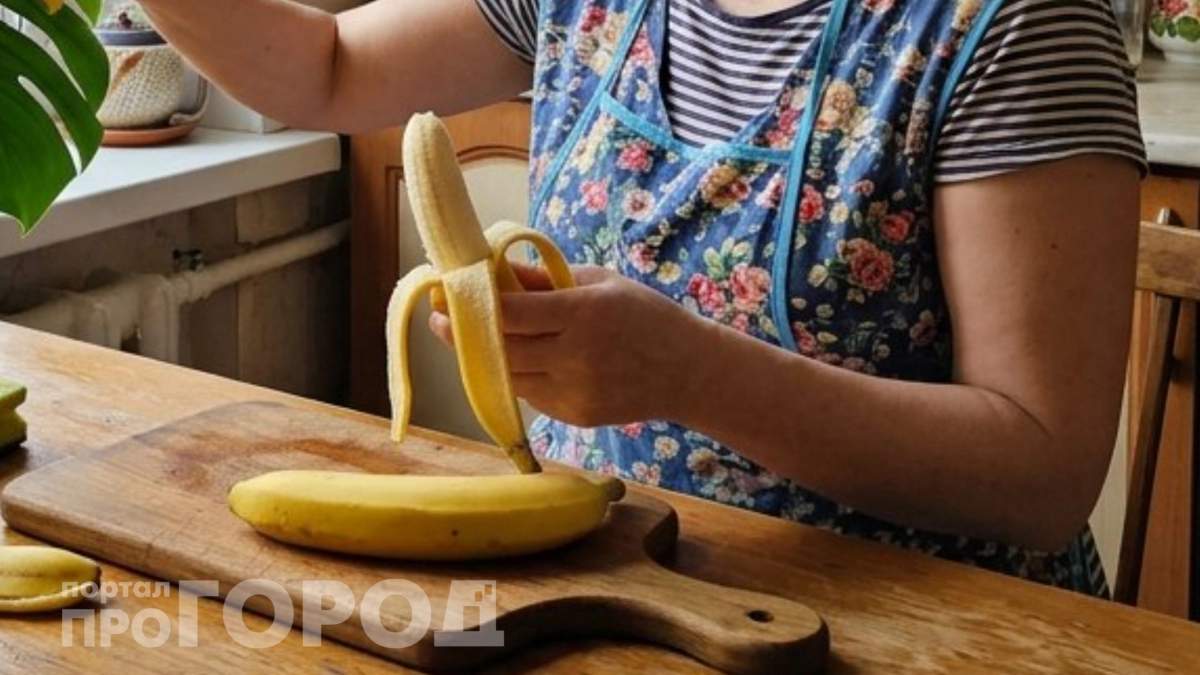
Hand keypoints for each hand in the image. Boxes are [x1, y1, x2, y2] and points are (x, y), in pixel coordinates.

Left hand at [429, 264, 712, 426]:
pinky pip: (531, 393)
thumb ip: (543, 280)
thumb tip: (492, 272)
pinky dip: (520, 375)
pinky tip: (526, 358)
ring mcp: (575, 392)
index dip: (471, 306)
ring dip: (488, 357)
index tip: (443, 296)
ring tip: (475, 336)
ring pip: (509, 376)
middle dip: (463, 336)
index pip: (511, 313)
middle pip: (501, 350)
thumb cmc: (644, 315)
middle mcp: (576, 357)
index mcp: (584, 314)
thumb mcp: (599, 282)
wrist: (688, 371)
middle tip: (441, 319)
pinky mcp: (575, 416)